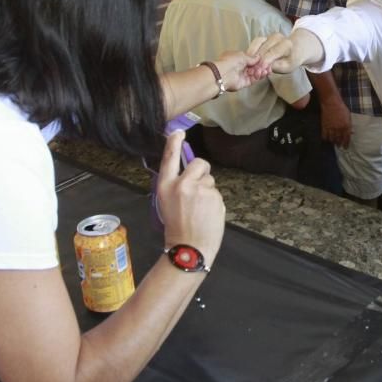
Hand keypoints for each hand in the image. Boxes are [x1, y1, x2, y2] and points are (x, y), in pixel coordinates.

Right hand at [156, 131, 224, 266]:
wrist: (189, 248)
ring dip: (208, 190)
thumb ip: (176, 186)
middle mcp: (182, 184)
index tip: (178, 132)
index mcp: (165, 186)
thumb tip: (190, 173)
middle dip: (202, 171)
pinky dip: (214, 202)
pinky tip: (207, 214)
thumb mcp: (166, 203)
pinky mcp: (215, 197)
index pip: (169, 158)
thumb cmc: (176, 227)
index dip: (174, 143)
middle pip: (199, 163)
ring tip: (201, 209)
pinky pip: (217, 193)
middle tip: (199, 188)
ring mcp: (200, 190)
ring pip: (210, 180)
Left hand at [213, 51, 264, 91]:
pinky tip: (263, 73)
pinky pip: (253, 80)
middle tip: (268, 65)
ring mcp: (242, 75)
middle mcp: (239, 67)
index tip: (265, 59)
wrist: (223, 74)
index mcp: (237, 58)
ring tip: (266, 69)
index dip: (258, 60)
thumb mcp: (242, 55)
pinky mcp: (243, 83)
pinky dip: (259, 77)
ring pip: (255, 74)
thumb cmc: (229, 62)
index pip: (250, 59)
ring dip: (261, 71)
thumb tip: (258, 57)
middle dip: (261, 66)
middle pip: (253, 67)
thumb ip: (251, 58)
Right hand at [247, 32, 295, 78]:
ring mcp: (269, 36)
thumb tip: (262, 68)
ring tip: (250, 66)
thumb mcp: (287, 67)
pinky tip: (250, 59)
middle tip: (252, 72)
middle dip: (256, 61)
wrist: (295, 49)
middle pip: (263, 49)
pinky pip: (255, 42)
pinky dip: (251, 51)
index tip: (258, 71)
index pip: (272, 53)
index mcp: (286, 44)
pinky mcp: (264, 37)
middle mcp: (277, 37)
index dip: (264, 62)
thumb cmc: (292, 60)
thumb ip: (275, 67)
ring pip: (257, 44)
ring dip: (251, 56)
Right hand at [320, 97, 351, 147]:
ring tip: (333, 143)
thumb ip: (349, 125)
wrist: (331, 103)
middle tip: (339, 146)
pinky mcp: (324, 126)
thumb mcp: (348, 116)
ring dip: (333, 142)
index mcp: (346, 126)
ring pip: (332, 139)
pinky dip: (325, 138)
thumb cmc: (341, 108)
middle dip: (339, 144)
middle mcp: (339, 128)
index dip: (346, 144)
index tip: (345, 147)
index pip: (347, 138)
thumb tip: (350, 132)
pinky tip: (326, 139)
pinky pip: (324, 135)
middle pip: (339, 139)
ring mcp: (331, 128)